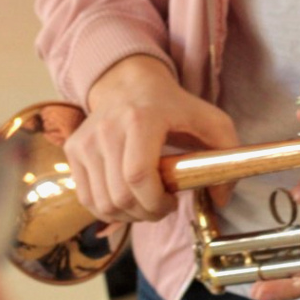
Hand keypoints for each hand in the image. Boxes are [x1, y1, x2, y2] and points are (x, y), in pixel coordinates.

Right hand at [71, 55, 237, 222]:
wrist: (129, 84)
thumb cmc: (172, 105)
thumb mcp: (209, 119)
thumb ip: (226, 154)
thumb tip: (223, 197)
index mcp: (142, 119)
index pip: (138, 175)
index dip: (155, 201)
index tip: (172, 202)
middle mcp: (108, 130)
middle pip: (120, 196)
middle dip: (145, 213)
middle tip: (162, 207)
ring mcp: (86, 141)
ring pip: (102, 203)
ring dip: (128, 215)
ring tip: (145, 204)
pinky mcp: (74, 151)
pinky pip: (87, 198)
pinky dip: (107, 210)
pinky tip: (126, 200)